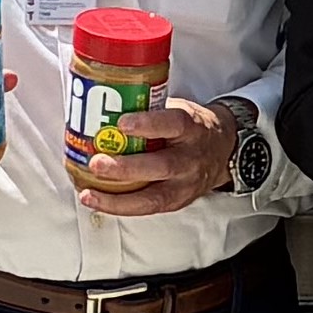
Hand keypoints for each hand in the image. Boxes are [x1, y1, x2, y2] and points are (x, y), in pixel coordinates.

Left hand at [72, 94, 237, 215]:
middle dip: (126, 168)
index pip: (173, 124)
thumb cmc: (192, 128)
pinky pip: (146, 209)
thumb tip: (102, 103)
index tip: (122, 123)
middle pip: (161, 166)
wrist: (223, 150)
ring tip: (89, 193)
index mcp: (192, 128)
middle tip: (97, 163)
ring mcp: (185, 185)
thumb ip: (149, 109)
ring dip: (117, 197)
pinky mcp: (177, 202)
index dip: (148, 124)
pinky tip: (97, 201)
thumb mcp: (179, 109)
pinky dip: (119, 206)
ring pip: (153, 197)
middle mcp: (191, 158)